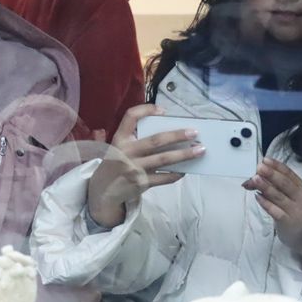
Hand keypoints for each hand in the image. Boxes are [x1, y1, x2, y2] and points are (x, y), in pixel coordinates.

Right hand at [87, 104, 204, 227]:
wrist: (101, 192)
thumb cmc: (112, 164)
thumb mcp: (113, 147)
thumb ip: (127, 134)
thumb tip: (154, 123)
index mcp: (119, 138)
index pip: (131, 116)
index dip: (147, 110)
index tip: (163, 110)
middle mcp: (127, 151)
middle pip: (156, 140)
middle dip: (177, 135)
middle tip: (194, 132)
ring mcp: (134, 168)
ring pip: (164, 160)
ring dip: (184, 155)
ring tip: (200, 150)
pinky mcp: (141, 183)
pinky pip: (164, 178)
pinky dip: (176, 173)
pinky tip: (186, 170)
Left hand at [243, 158, 301, 252]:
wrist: (300, 232)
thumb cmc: (290, 209)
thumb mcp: (283, 195)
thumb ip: (268, 185)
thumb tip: (249, 180)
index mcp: (299, 187)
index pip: (289, 174)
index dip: (277, 166)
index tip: (265, 160)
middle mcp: (299, 197)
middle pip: (285, 184)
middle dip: (272, 174)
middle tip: (260, 167)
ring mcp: (294, 210)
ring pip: (279, 196)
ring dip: (266, 187)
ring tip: (255, 179)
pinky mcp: (287, 221)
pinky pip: (276, 211)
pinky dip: (266, 204)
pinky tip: (257, 197)